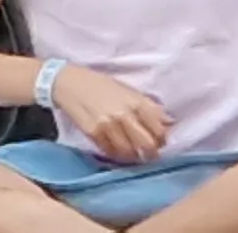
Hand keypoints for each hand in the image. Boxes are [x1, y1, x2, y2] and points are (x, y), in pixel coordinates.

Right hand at [50, 65, 170, 165]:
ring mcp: (108, 125)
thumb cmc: (100, 85)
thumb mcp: (128, 90)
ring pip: (129, 152)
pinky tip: (116, 150)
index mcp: (137, 102)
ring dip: (133, 155)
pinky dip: (116, 154)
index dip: (162, 139)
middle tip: (149, 153)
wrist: (67, 82)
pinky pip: (110, 151)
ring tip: (133, 153)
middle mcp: (124, 115)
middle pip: (147, 144)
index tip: (159, 141)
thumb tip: (170, 122)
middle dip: (151, 152)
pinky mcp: (93, 132)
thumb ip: (149, 107)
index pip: (159, 129)